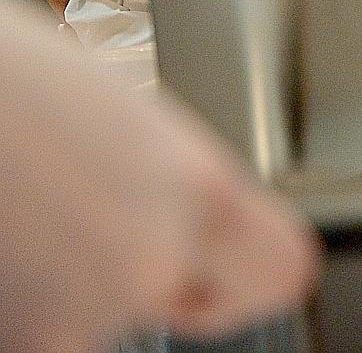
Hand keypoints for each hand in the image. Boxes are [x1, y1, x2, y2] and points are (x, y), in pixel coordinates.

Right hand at [0, 18, 318, 351]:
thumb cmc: (13, 85)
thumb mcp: (135, 125)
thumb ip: (184, 191)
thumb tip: (204, 235)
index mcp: (198, 193)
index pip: (283, 273)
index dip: (258, 268)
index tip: (242, 258)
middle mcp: (145, 265)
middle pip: (188, 302)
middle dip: (162, 277)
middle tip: (107, 219)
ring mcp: (69, 319)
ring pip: (104, 318)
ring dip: (77, 283)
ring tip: (36, 211)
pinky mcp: (9, 343)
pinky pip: (44, 327)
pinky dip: (25, 297)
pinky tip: (10, 235)